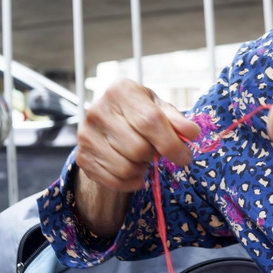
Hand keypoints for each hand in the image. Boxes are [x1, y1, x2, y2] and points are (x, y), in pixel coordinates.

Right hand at [75, 78, 200, 193]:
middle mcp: (98, 110)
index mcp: (121, 91)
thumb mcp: (159, 108)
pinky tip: (135, 171)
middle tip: (156, 152)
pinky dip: (131, 182)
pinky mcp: (82, 157)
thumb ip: (176, 120)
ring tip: (143, 159)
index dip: (171, 144)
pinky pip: (113, 180)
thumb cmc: (140, 113)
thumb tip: (191, 133)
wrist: (109, 123)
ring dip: (142, 169)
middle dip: (154, 156)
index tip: (184, 157)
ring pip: (125, 167)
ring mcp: (86, 134)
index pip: (149, 121)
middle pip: (138, 148)